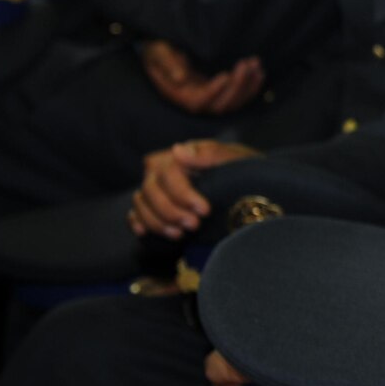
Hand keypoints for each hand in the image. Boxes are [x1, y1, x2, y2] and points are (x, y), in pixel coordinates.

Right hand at [128, 138, 259, 237]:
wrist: (249, 187)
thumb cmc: (242, 169)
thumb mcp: (235, 158)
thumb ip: (210, 152)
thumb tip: (178, 151)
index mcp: (179, 155)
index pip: (167, 172)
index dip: (182, 193)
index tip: (204, 210)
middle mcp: (161, 170)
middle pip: (150, 189)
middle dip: (170, 211)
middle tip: (194, 225)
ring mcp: (155, 188)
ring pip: (141, 203)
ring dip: (156, 221)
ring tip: (179, 235)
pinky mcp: (153, 206)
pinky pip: (135, 213)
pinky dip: (139, 222)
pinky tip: (145, 233)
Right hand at [139, 40, 265, 114]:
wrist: (163, 50)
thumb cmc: (158, 49)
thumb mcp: (158, 51)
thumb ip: (167, 62)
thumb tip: (181, 77)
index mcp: (178, 94)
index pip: (198, 101)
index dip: (214, 91)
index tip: (225, 75)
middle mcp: (196, 100)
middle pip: (220, 105)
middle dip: (236, 86)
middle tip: (245, 64)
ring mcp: (210, 97)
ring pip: (233, 103)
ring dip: (248, 86)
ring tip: (255, 65)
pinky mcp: (220, 92)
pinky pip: (238, 97)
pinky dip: (251, 87)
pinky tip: (259, 72)